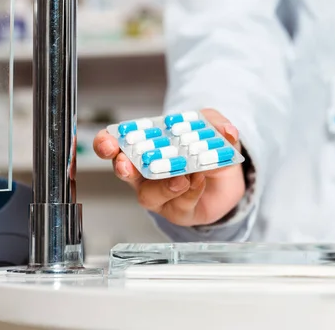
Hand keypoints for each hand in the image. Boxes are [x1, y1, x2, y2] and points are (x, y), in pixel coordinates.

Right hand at [93, 109, 245, 226]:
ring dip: (163, 186)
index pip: (116, 145)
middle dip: (122, 167)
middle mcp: (146, 174)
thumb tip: (226, 130)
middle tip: (127, 165)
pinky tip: (198, 181)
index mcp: (145, 148)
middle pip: (124, 172)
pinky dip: (190, 191)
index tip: (108, 142)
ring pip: (150, 195)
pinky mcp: (178, 211)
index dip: (106, 144)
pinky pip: (180, 205)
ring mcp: (160, 195)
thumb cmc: (207, 151)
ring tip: (180, 177)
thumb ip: (217, 124)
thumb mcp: (213, 129)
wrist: (228, 180)